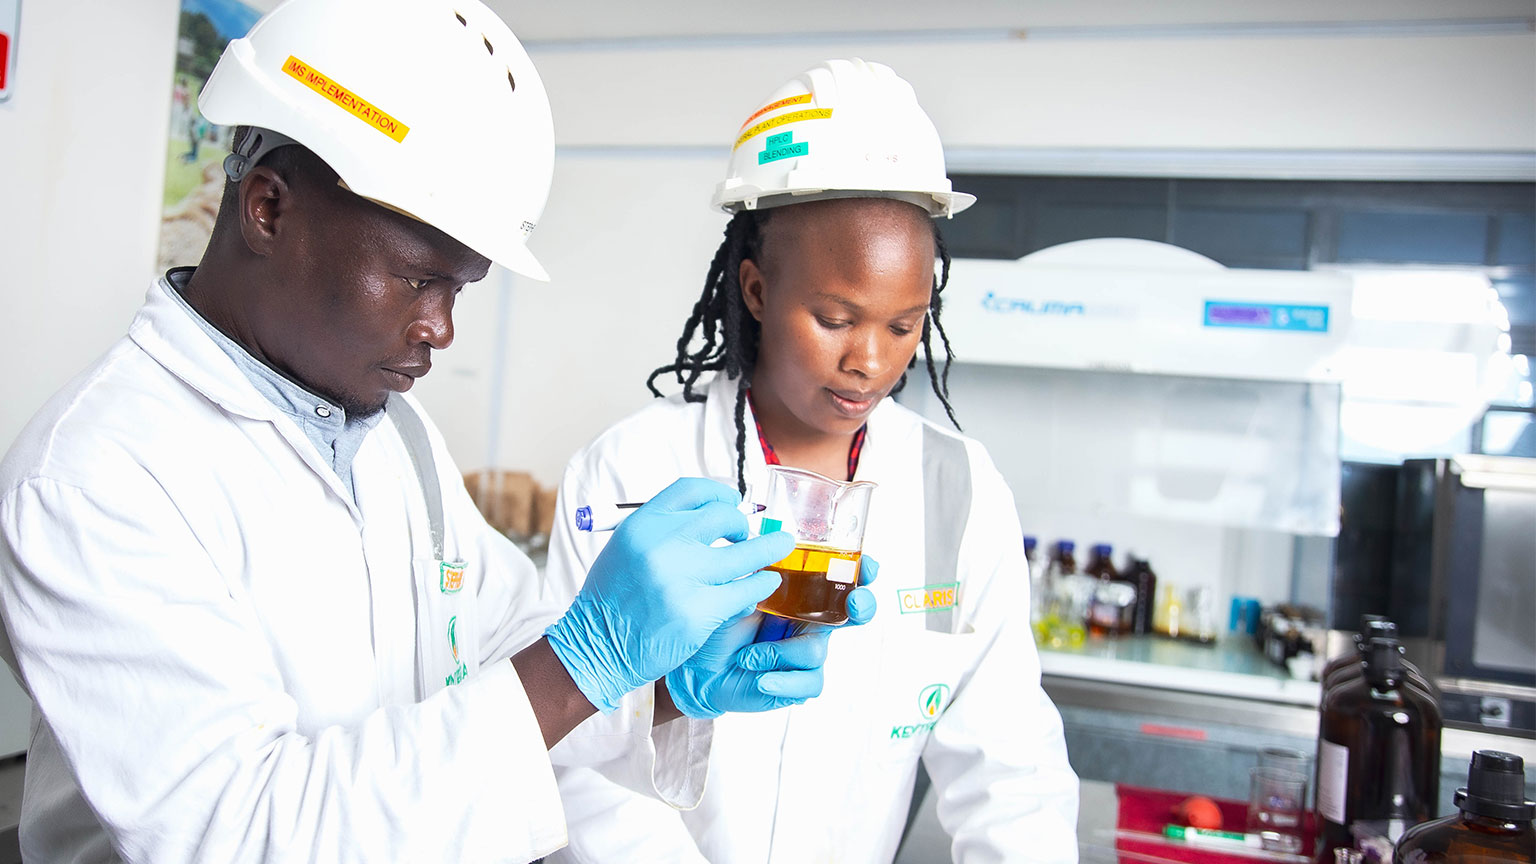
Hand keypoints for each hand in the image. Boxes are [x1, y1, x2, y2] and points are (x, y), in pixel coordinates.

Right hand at [545, 478, 794, 712]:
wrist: (598, 646)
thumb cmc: (615, 598)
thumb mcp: (627, 547)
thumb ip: (664, 529)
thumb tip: (714, 513)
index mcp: (643, 523)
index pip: (693, 489)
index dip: (720, 493)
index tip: (733, 502)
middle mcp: (662, 544)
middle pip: (723, 516)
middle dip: (742, 524)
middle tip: (747, 536)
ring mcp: (681, 578)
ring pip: (745, 553)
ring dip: (770, 548)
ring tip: (782, 546)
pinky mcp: (698, 612)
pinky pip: (745, 591)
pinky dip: (761, 586)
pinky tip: (765, 585)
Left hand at [665, 556, 879, 718]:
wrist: (699, 667)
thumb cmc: (720, 625)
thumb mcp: (733, 594)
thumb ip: (754, 579)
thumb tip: (770, 568)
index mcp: (800, 593)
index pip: (839, 578)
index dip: (861, 572)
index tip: (868, 567)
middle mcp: (810, 621)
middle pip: (855, 612)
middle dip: (861, 606)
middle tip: (853, 605)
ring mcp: (806, 652)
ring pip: (817, 649)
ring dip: (779, 652)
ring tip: (747, 657)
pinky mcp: (799, 682)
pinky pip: (811, 682)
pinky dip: (784, 680)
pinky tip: (761, 679)